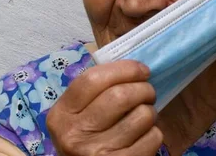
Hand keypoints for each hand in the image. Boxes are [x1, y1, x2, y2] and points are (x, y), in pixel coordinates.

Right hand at [46, 60, 162, 155]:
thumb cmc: (87, 137)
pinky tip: (143, 136)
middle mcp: (75, 134)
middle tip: (147, 92)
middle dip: (143, 89)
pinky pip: (152, 137)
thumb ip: (95, 91)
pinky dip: (154, 133)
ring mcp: (97, 152)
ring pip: (142, 115)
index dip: (124, 69)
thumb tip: (133, 67)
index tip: (142, 70)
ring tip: (143, 116)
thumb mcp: (77, 115)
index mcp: (61, 114)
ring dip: (150, 111)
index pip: (93, 79)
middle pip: (120, 95)